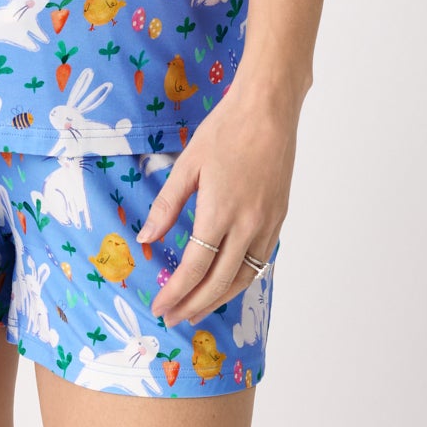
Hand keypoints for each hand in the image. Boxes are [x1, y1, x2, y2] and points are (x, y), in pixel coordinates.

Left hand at [135, 75, 301, 327]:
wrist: (269, 109)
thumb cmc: (225, 129)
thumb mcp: (188, 164)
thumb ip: (167, 205)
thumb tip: (146, 237)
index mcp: (221, 211)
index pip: (195, 267)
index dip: (176, 292)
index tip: (160, 306)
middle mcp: (248, 225)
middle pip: (220, 282)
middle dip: (194, 305)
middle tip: (174, 318)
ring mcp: (268, 224)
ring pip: (244, 278)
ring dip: (219, 299)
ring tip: (197, 308)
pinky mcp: (279, 218)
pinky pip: (260, 261)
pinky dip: (242, 279)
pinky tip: (227, 282)